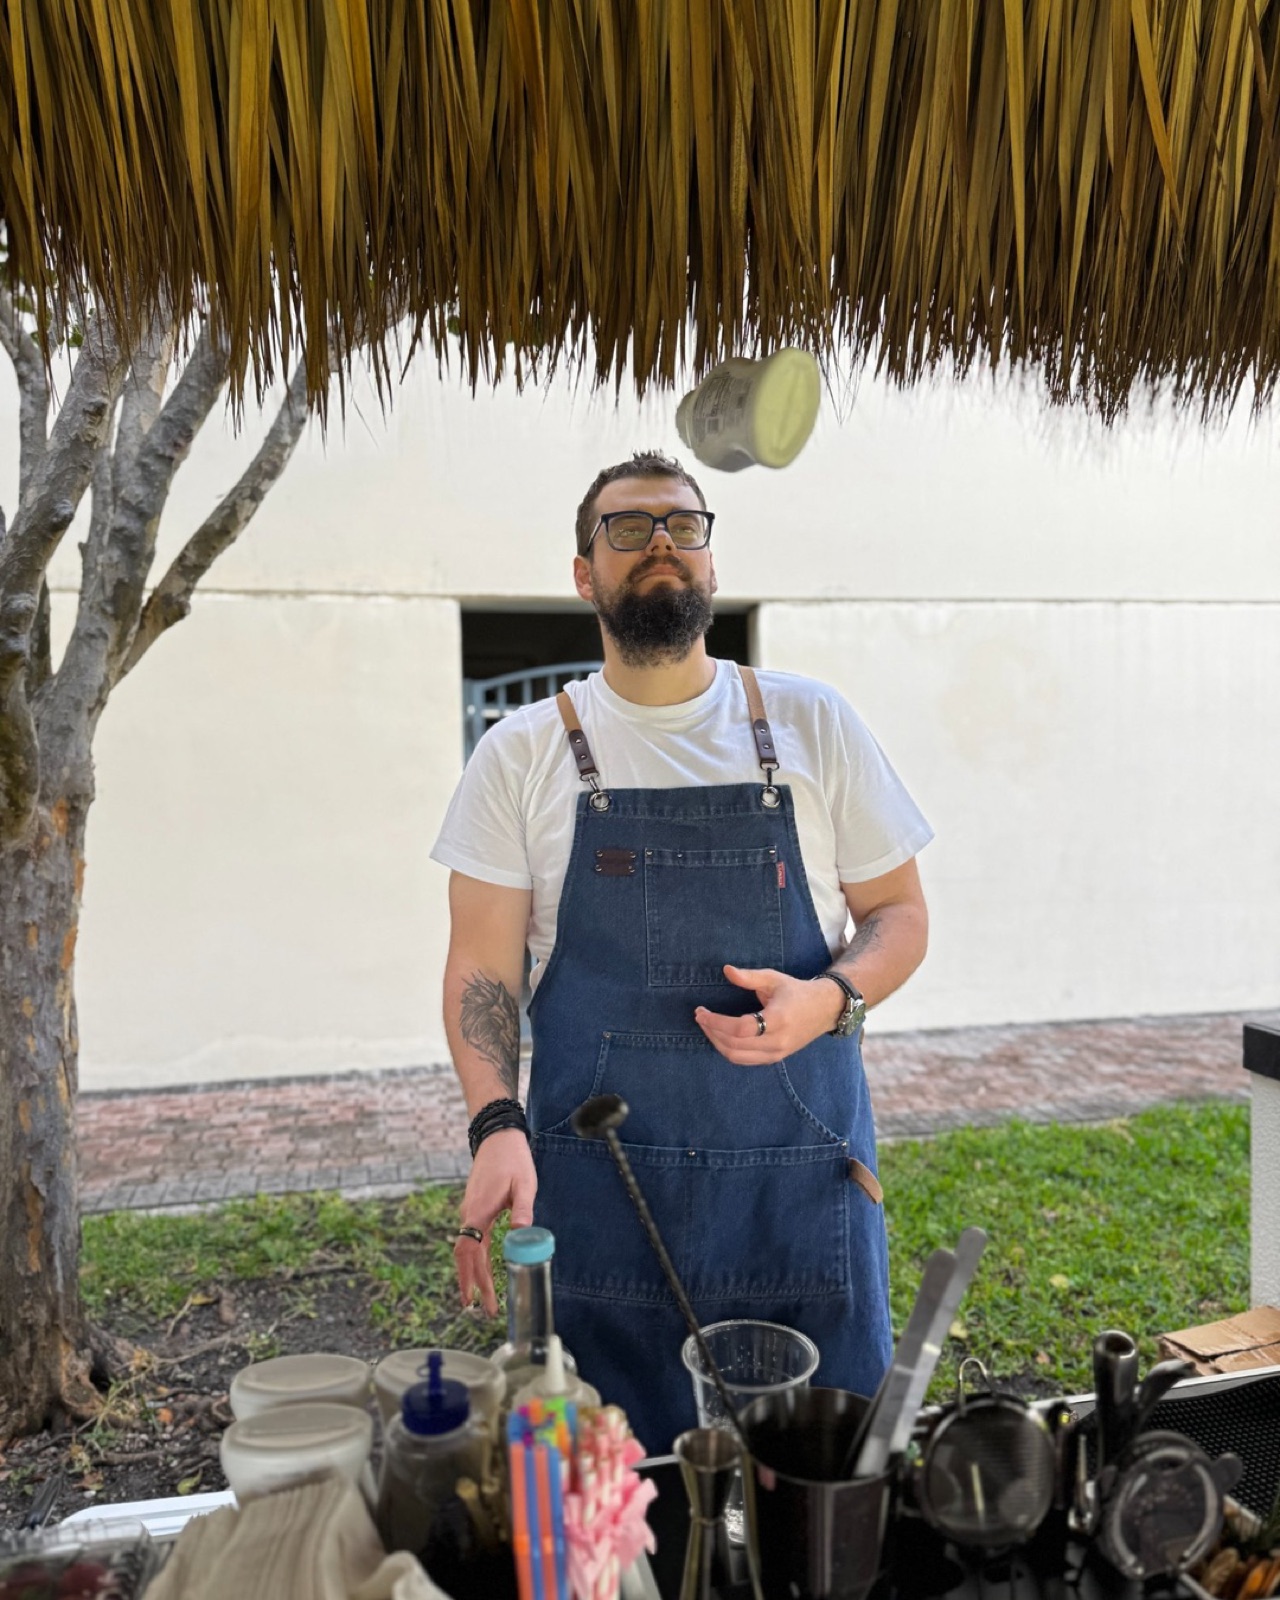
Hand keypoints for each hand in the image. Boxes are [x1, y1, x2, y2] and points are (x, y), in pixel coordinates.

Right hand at [454, 1129, 536, 1316]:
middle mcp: (469, 1214)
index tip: (480, 1299)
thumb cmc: (513, 1159)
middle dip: (471, 1284)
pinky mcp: (473, 1208)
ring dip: (472, 1273)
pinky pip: (470, 1239)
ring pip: (466, 1249)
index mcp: (479, 1211)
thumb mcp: (524, 1184)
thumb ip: (522, 1209)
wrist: (497, 1137)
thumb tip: (520, 1235)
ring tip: (479, 1297)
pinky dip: (474, 1258)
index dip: (474, 1277)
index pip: (472, 1252)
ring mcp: (469, 1211)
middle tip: (481, 1309)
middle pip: (464, 1256)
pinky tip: (482, 1269)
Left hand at [694, 964, 842, 1063]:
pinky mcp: (775, 1058)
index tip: (701, 1011)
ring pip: (737, 1056)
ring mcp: (777, 1053)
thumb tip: (726, 970)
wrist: (824, 1010)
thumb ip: (749, 976)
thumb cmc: (797, 991)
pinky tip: (720, 1036)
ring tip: (707, 1025)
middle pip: (734, 1045)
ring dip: (717, 1042)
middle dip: (712, 1031)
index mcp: (778, 1019)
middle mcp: (778, 1041)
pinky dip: (728, 1049)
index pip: (741, 1029)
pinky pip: (745, 1060)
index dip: (717, 1022)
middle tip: (700, 1016)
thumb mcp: (774, 978)